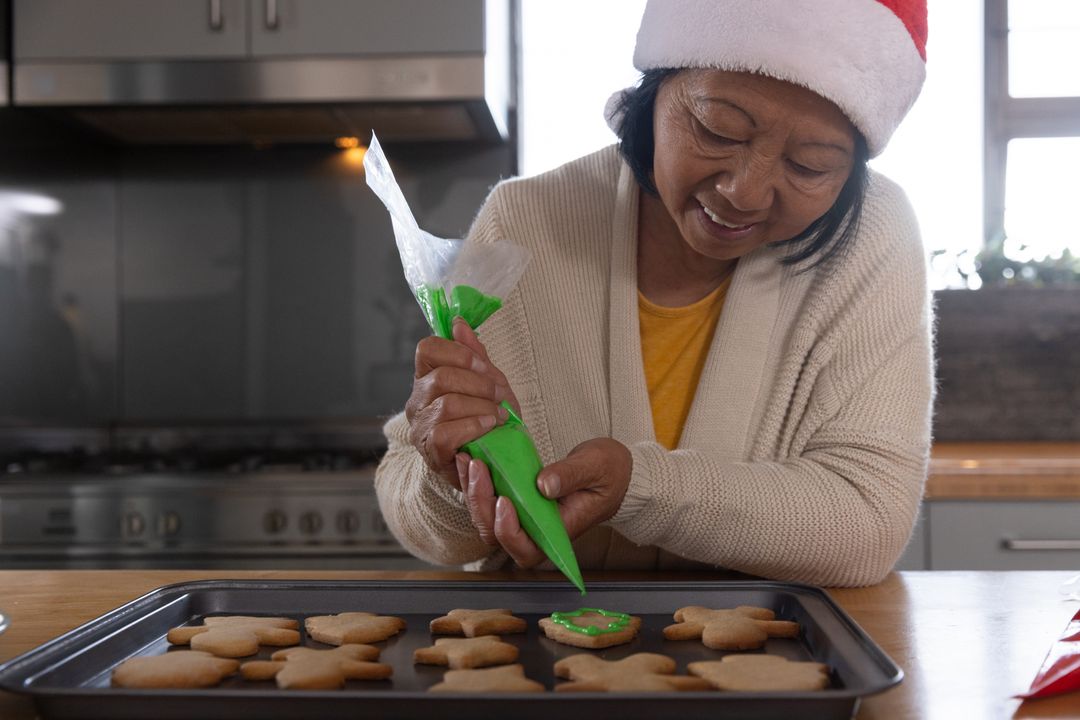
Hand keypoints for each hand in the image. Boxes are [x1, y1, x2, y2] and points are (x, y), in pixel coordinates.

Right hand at [406, 318, 519, 487]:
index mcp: (427, 376)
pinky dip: (473, 426)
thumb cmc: (487, 419)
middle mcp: (417, 399)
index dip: (458, 353)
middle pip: (441, 376)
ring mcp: (419, 426)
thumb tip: (459, 323)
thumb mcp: (487, 383)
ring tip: (499, 415)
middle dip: (479, 384)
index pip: (427, 348)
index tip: (484, 367)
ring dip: (481, 407)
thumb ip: (474, 355)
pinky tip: (488, 427)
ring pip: (446, 404)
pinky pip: (445, 432)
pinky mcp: (428, 450)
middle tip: (499, 395)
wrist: (493, 460)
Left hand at [458, 437, 631, 567]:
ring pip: (487, 519)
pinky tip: (470, 459)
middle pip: (497, 535)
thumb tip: (544, 484)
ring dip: (474, 492)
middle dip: (481, 504)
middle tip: (478, 468)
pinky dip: (476, 483)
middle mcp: (538, 531)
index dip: (509, 532)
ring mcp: (525, 518)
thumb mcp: (596, 467)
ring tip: (469, 460)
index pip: (526, 549)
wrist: (613, 471)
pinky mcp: (516, 503)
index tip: (504, 501)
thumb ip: (571, 475)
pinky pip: (488, 501)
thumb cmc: (609, 472)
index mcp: (560, 531)